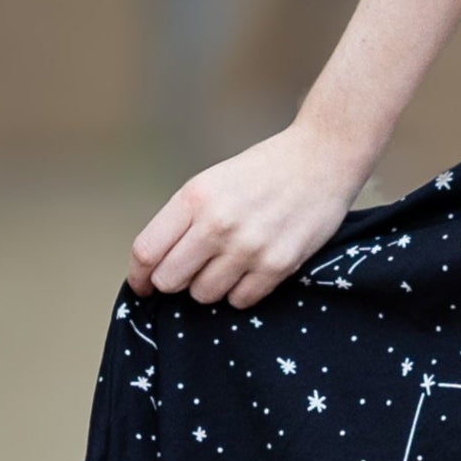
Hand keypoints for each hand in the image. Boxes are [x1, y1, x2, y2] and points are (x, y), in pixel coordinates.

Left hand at [129, 122, 371, 307]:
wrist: (321, 160)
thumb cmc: (265, 171)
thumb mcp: (212, 182)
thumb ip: (184, 219)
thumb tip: (157, 264)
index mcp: (195, 198)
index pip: (146, 251)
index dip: (139, 275)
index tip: (143, 284)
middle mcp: (217, 224)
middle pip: (169, 280)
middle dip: (175, 281)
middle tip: (192, 271)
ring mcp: (248, 247)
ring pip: (203, 295)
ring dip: (210, 286)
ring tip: (227, 265)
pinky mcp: (277, 265)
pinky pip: (240, 300)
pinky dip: (240, 292)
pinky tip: (250, 270)